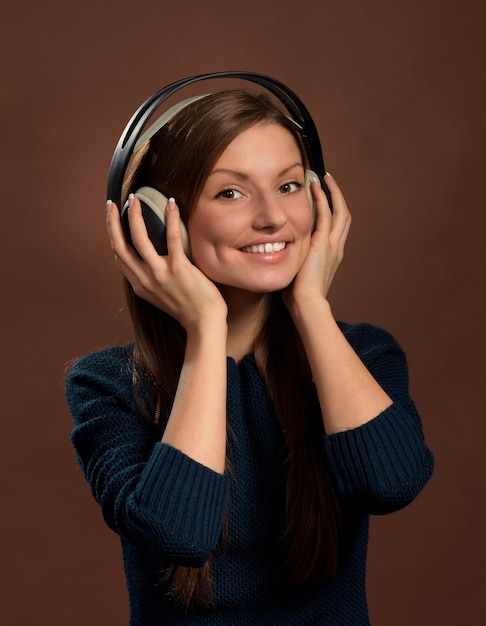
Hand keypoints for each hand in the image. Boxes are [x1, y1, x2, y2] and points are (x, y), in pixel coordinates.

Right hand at [106, 195, 227, 331]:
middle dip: (113, 223)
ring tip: (135, 199)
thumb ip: (153, 281)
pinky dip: (170, 218)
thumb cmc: (189, 310)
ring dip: (134, 216)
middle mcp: (145, 279)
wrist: (204, 325)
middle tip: (113, 203)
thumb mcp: (161, 297)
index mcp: (140, 286)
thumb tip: (152, 262)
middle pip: (120, 246)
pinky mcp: (179, 269)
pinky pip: (172, 238)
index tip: (113, 219)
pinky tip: (171, 203)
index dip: (113, 236)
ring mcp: (161, 274)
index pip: (120, 257)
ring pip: (139, 239)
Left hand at [283, 173, 350, 309]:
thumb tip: (278, 256)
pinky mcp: (324, 243)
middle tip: (328, 182)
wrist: (307, 303)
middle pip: (344, 216)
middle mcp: (336, 247)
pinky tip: (315, 187)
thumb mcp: (298, 273)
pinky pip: (327, 214)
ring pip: (340, 211)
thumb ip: (295, 261)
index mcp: (332, 255)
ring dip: (333, 193)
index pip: (336, 228)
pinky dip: (322, 198)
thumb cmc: (299, 295)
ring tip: (324, 178)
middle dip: (338, 197)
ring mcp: (332, 244)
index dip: (333, 212)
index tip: (325, 199)